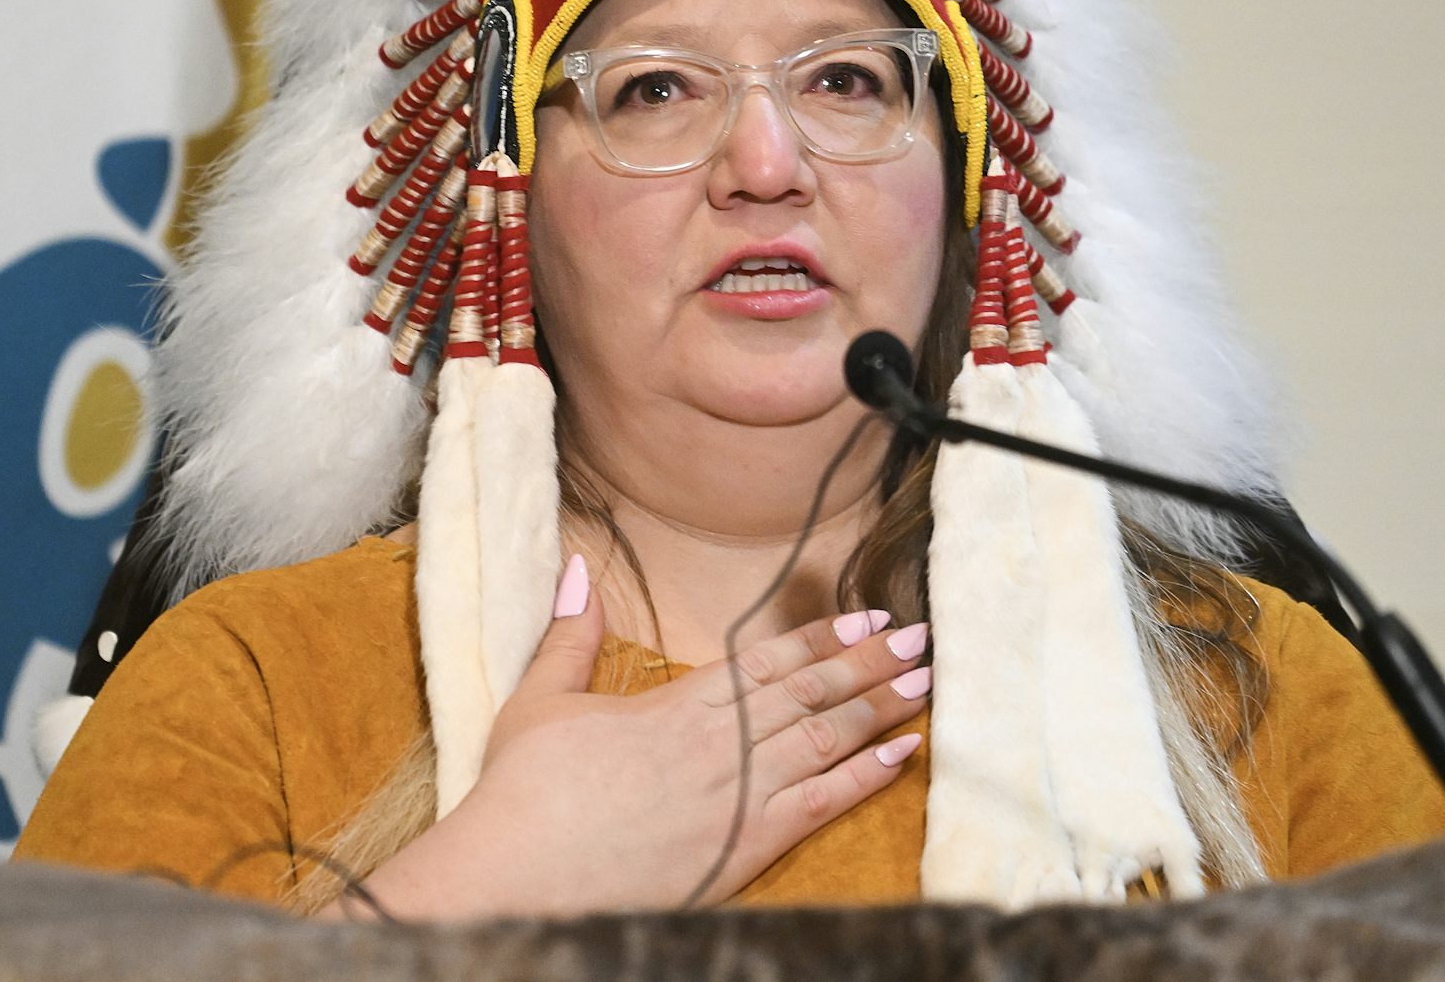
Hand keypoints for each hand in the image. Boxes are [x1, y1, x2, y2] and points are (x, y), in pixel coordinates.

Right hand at [357, 554, 930, 918]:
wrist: (518, 877)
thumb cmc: (524, 794)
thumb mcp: (540, 699)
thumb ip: (572, 635)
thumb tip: (580, 568)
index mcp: (678, 704)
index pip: (768, 661)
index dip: (822, 638)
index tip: (865, 620)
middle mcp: (719, 742)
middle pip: (811, 693)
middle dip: (870, 663)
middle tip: (921, 639)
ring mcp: (737, 795)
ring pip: (828, 739)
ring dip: (882, 708)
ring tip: (925, 684)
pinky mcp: (744, 847)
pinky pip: (821, 804)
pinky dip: (866, 778)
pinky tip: (901, 756)